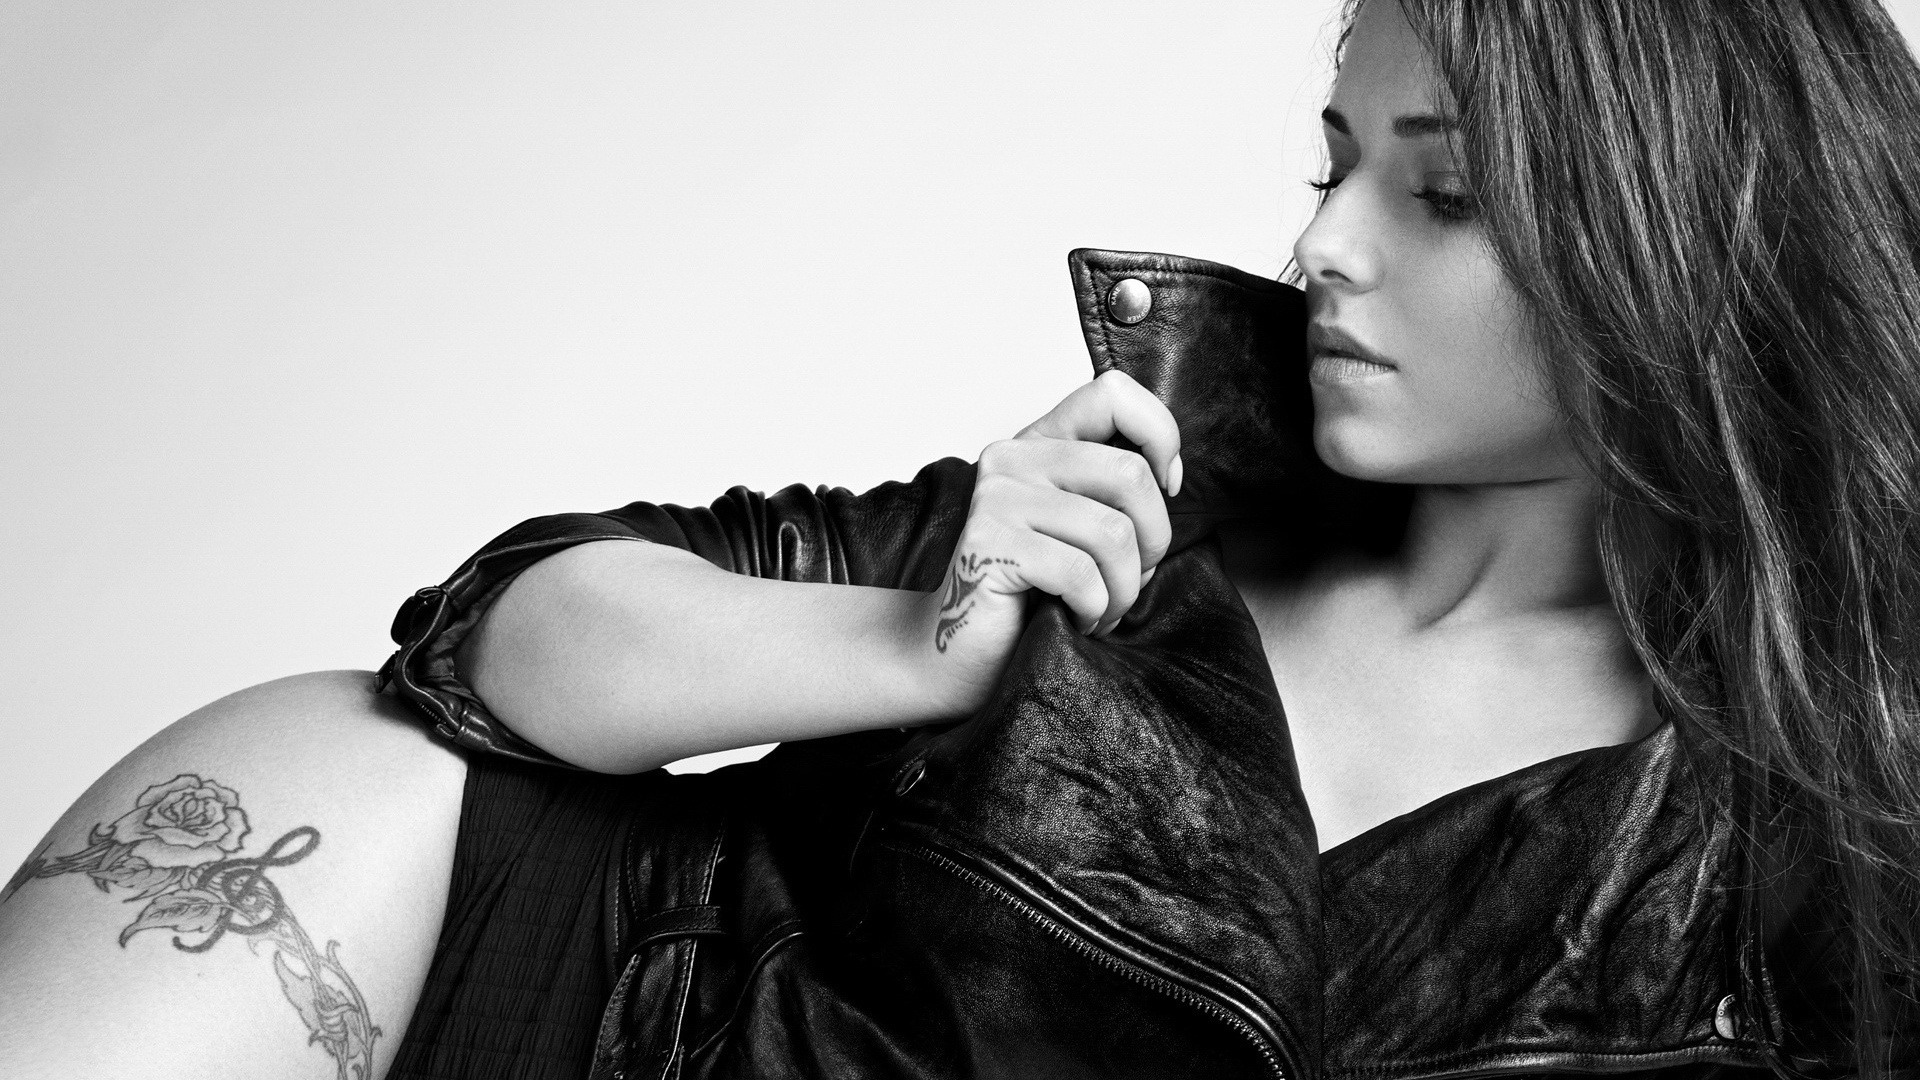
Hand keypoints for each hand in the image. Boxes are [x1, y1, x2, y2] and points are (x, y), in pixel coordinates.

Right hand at [915, 369, 1182, 712]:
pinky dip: (1095, 610)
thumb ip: (1115, 492)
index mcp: (1040, 443)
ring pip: (1114, 533)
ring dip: (1124, 590)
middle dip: (1153, 541)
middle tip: (1129, 579)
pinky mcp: (989, 545)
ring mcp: (996, 499)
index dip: (1160, 436)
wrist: (955, 657)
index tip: (1165, 487)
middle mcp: (1012, 459)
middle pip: (1130, 473)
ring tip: (1101, 609)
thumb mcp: (1082, 529)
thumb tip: (1169, 478)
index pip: (1113, 392)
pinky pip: (1081, 575)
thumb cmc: (1029, 597)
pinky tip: (1075, 621)